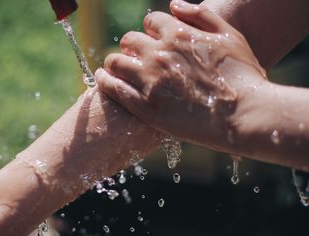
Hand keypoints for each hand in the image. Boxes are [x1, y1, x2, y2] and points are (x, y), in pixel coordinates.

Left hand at [96, 0, 266, 147]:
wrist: (243, 114)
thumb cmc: (243, 75)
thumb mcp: (229, 35)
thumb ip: (201, 15)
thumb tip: (174, 4)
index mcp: (178, 34)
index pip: (150, 22)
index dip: (151, 30)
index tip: (152, 40)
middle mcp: (158, 53)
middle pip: (129, 40)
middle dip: (131, 46)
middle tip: (134, 57)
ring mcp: (149, 80)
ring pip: (114, 62)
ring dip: (114, 62)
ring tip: (114, 68)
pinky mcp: (143, 106)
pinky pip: (112, 88)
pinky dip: (104, 81)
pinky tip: (102, 80)